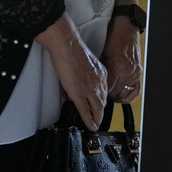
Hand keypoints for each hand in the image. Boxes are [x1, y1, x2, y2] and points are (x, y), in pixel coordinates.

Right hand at [35, 14, 108, 129]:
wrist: (68, 46)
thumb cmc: (73, 50)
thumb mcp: (88, 61)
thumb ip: (89, 71)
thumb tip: (85, 77)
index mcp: (102, 73)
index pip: (104, 91)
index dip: (102, 101)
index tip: (100, 107)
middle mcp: (99, 82)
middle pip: (102, 101)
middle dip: (101, 111)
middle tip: (98, 118)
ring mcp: (90, 88)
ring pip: (96, 108)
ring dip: (96, 117)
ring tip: (95, 124)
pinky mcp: (79, 93)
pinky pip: (85, 110)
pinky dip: (89, 120)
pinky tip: (91, 126)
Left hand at [101, 14, 142, 102]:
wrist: (126, 28)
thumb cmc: (114, 38)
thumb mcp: (103, 55)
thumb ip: (102, 71)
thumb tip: (98, 83)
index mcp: (117, 66)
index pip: (108, 88)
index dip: (101, 92)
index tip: (96, 94)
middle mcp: (128, 71)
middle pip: (116, 92)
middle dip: (107, 94)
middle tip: (101, 95)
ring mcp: (135, 72)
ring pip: (125, 92)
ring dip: (117, 95)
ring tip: (111, 95)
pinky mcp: (139, 71)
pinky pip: (136, 89)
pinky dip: (130, 95)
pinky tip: (123, 97)